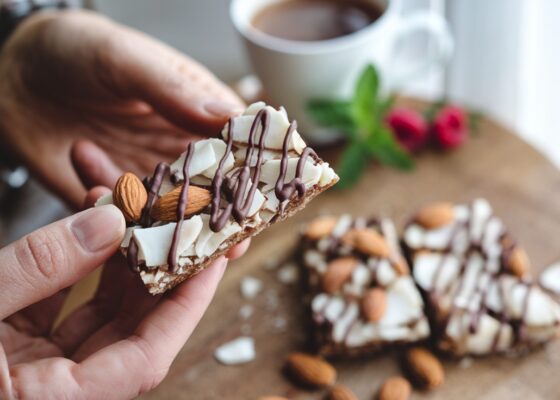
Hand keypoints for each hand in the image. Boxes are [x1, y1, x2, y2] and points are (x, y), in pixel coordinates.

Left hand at [0, 10, 243, 208]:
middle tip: (221, 246)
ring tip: (139, 216)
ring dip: (159, 224)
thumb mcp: (127, 61)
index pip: (235, 149)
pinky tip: (93, 190)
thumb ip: (175, 91)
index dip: (248, 178)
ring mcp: (145, 176)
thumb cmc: (78, 49)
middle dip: (215, 219)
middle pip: (210, 191)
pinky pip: (118, 218)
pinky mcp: (109, 196)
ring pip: (167, 214)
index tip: (253, 207)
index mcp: (196, 113)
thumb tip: (233, 116)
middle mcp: (178, 150)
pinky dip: (110, 216)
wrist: (16, 71)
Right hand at [0, 187, 249, 398]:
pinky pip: (61, 305)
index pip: (149, 357)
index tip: (213, 258)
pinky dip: (76, 267)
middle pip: (133, 330)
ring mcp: (36, 368)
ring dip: (117, 261)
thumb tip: (108, 223)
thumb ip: (38, 267)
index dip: (188, 305)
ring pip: (99, 313)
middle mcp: (55, 389)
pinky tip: (88, 228)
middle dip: (159, 272)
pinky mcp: (15, 346)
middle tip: (181, 224)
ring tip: (131, 213)